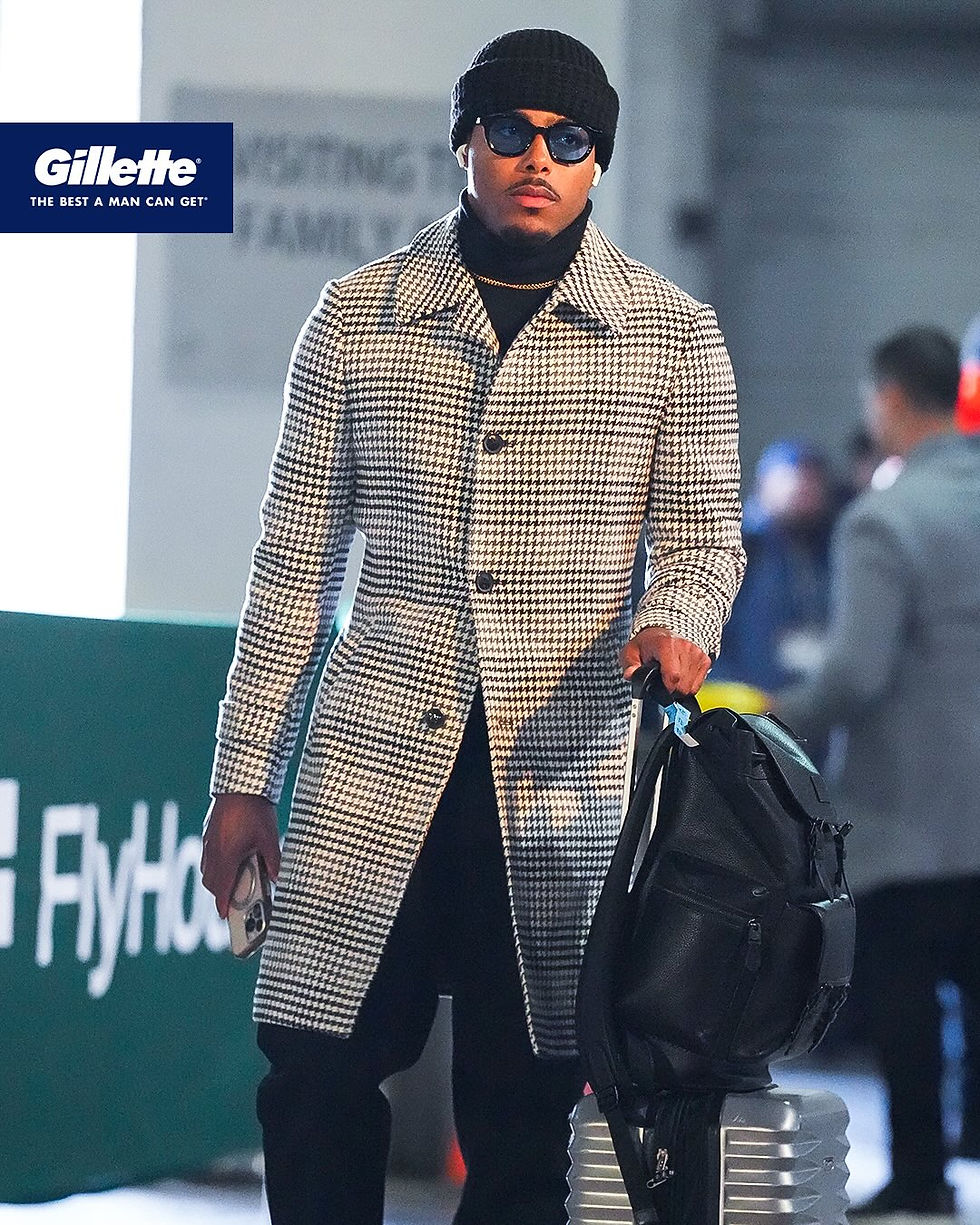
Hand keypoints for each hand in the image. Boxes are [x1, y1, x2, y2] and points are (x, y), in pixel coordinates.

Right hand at [201, 793, 280, 918]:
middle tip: (234, 899)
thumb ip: (273, 861)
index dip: (222, 905)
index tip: (225, 916)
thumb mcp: (269, 837)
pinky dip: (215, 864)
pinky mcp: (209, 831)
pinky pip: (207, 855)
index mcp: (226, 856)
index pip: (221, 889)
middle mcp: (212, 850)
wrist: (240, 782)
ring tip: (235, 880)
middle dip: (220, 894)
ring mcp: (208, 840)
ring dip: (217, 879)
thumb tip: (278, 879)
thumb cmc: (255, 809)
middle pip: (210, 882)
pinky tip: (231, 858)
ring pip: (206, 869)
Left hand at [619, 626, 710, 695]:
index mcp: (666, 645)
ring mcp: (697, 653)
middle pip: (683, 686)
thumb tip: (630, 675)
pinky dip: (689, 685)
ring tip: (670, 678)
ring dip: (680, 688)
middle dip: (671, 690)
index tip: (658, 688)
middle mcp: (685, 647)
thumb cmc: (648, 644)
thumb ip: (629, 665)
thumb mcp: (631, 652)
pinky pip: (698, 684)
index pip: (673, 676)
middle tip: (662, 683)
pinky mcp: (704, 659)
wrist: (663, 631)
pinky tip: (680, 676)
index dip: (665, 688)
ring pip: (691, 688)